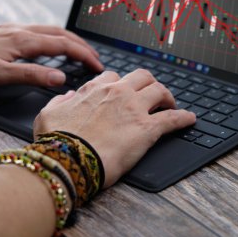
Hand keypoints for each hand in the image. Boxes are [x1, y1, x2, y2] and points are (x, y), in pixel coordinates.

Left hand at [0, 23, 102, 90]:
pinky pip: (36, 33)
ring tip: (80, 51)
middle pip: (58, 34)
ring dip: (67, 40)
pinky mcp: (5, 34)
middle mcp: (18, 31)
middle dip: (80, 45)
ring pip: (48, 31)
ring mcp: (11, 31)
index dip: (82, 54)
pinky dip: (52, 39)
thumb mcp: (0, 76)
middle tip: (94, 57)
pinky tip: (51, 46)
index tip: (96, 64)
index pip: (61, 45)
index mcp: (20, 40)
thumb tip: (60, 78)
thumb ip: (32, 75)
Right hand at [34, 70, 195, 187]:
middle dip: (148, 83)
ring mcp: (134, 109)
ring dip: (167, 96)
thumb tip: (68, 96)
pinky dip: (184, 117)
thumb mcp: (48, 114)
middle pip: (142, 77)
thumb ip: (60, 101)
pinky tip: (190, 119)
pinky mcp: (147, 129)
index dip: (121, 84)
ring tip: (171, 104)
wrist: (69, 160)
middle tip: (152, 95)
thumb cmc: (57, 140)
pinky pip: (173, 118)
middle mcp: (117, 93)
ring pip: (160, 90)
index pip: (113, 77)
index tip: (124, 92)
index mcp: (96, 90)